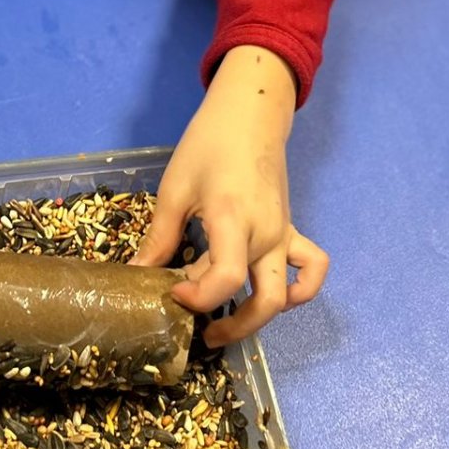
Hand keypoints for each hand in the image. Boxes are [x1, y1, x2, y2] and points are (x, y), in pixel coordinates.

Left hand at [132, 45, 327, 345]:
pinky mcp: (291, 231)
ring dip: (260, 317)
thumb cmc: (208, 146)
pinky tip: (273, 294)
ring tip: (228, 321)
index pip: (227, 278)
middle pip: (266, 301)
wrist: (249, 117)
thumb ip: (160, 238)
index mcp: (234, 219)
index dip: (199, 299)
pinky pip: (312, 266)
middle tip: (200, 331)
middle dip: (233, 327)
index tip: (171, 292)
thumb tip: (137, 274)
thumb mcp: (175, 190)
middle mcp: (266, 234)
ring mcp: (284, 235)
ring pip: (288, 294)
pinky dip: (301, 289)